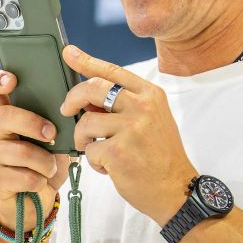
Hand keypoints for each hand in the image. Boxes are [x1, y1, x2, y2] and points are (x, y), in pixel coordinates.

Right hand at [0, 69, 70, 232]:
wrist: (35, 203)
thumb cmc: (46, 165)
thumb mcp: (55, 140)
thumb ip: (57, 122)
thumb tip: (71, 109)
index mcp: (8, 115)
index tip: (12, 80)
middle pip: (5, 116)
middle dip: (33, 124)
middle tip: (52, 135)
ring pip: (21, 151)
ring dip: (45, 162)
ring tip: (50, 168)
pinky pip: (23, 176)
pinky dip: (40, 181)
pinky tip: (40, 183)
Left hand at [59, 45, 197, 224]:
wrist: (176, 189)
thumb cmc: (159, 156)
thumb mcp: (150, 120)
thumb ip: (124, 105)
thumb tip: (87, 96)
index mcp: (150, 95)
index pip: (112, 71)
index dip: (87, 61)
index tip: (68, 53)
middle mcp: (142, 106)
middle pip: (93, 89)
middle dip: (72, 99)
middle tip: (66, 110)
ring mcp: (131, 128)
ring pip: (86, 122)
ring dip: (85, 140)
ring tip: (99, 151)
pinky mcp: (118, 151)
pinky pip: (89, 150)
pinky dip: (94, 161)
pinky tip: (109, 167)